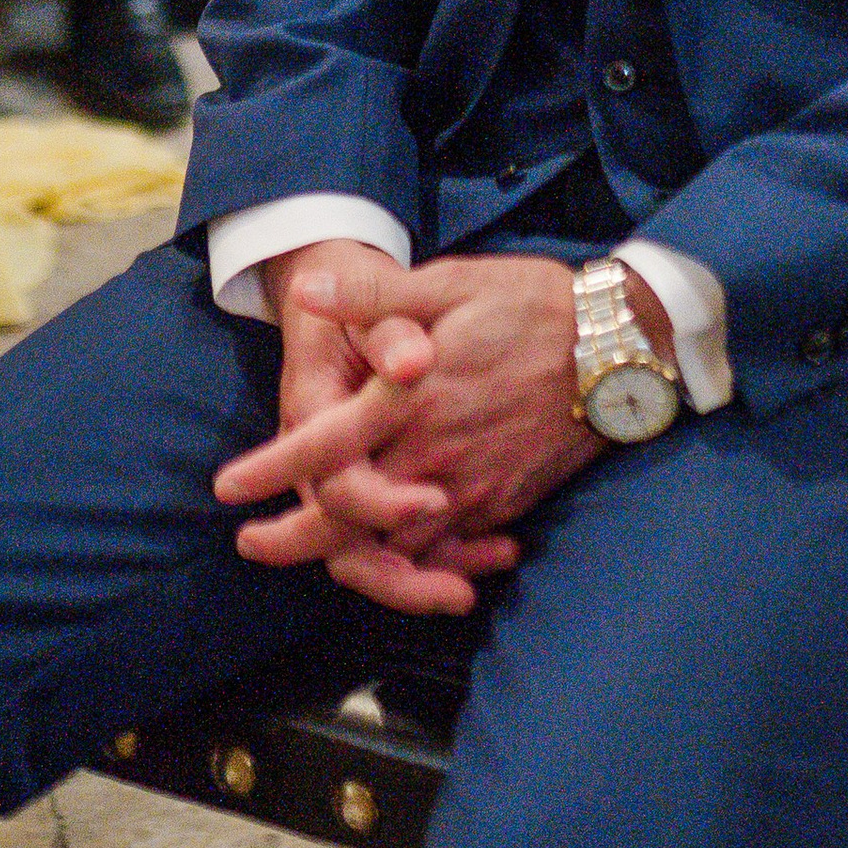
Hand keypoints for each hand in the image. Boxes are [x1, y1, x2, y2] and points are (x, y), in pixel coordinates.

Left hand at [218, 249, 635, 612]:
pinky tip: (404, 555)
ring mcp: (471, 488)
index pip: (322, 448)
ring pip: (397, 551)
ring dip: (354, 562)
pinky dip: (420, 563)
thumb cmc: (531, 306)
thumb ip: (376, 296)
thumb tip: (311, 289)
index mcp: (409, 399)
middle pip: (349, 523)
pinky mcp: (503, 505)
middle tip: (256, 544)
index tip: (228, 489)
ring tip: (321, 558)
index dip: (270, 469)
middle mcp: (433, 455)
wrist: (619, 348)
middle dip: (295, 541)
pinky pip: (448, 552)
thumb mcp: (450, 284)